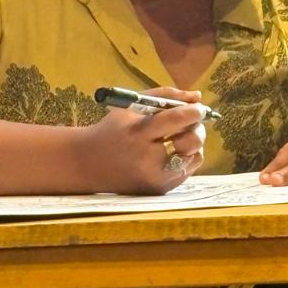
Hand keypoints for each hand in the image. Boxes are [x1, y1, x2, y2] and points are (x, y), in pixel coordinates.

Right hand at [79, 87, 206, 194]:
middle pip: (191, 141)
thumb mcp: (131, 106)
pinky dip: (185, 158)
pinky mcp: (159, 190)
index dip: (194, 112)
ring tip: (179, 137)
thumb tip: (197, 97)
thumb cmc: (113, 130)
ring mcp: (156, 178)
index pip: (177, 119)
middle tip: (192, 123)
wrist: (89, 164)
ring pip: (195, 157)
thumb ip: (165, 97)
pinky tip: (172, 152)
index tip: (198, 108)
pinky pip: (187, 171)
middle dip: (197, 128)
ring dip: (193, 144)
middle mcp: (148, 159)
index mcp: (138, 134)